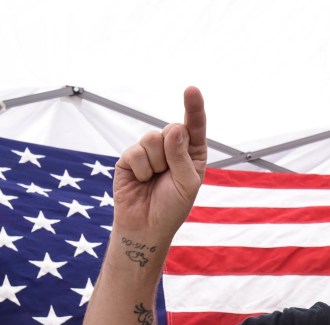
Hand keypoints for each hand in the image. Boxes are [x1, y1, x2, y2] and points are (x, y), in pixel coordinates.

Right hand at [113, 87, 206, 242]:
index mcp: (192, 153)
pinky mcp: (130, 158)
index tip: (191, 89)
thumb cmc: (172, 207)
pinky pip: (136, 151)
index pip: (194, 126)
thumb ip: (182, 156)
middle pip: (172, 128)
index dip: (193, 107)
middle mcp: (172, 149)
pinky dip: (141, 169)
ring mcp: (150, 152)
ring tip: (155, 179)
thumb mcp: (187, 184)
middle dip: (172, 151)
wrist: (146, 226)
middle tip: (169, 173)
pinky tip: (141, 181)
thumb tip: (173, 128)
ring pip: (152, 138)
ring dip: (156, 163)